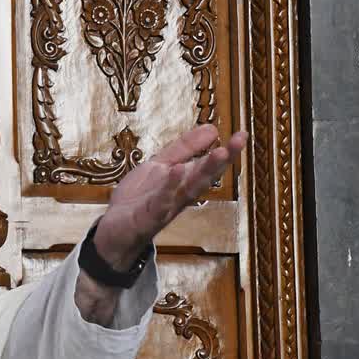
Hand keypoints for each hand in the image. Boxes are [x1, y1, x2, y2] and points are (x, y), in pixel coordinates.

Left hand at [95, 124, 247, 269]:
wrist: (114, 229)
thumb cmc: (140, 198)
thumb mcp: (159, 166)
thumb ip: (183, 149)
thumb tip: (212, 129)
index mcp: (184, 182)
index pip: (209, 165)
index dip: (226, 151)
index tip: (243, 134)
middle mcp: (180, 195)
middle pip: (205, 177)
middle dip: (222, 160)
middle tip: (238, 141)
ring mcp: (166, 207)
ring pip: (189, 190)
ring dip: (204, 172)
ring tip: (218, 153)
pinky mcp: (148, 216)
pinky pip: (161, 202)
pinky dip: (169, 187)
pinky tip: (176, 170)